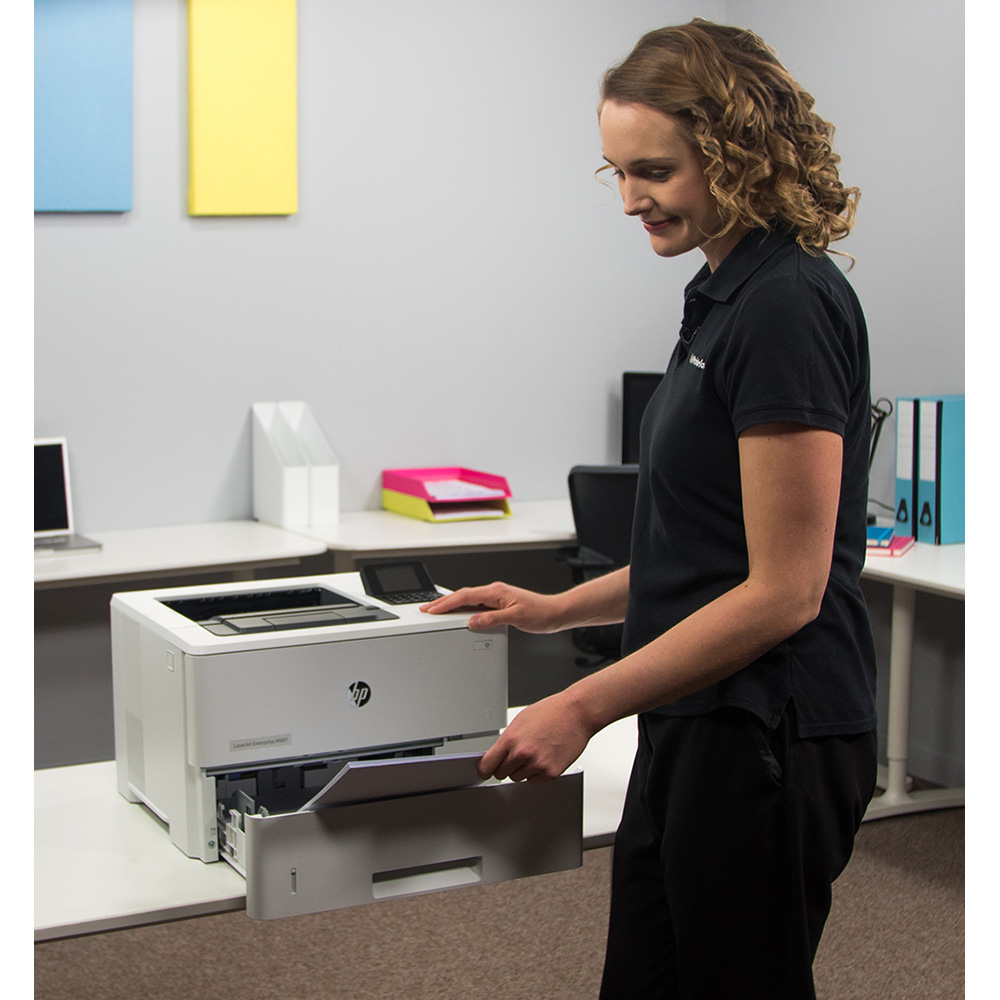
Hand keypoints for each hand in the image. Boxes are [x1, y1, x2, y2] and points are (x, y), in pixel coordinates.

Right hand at [421, 582, 563, 632]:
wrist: (556, 613)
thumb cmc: (541, 613)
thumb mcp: (516, 618)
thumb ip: (492, 619)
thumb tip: (472, 621)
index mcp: (496, 591)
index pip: (465, 596)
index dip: (446, 603)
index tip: (432, 610)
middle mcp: (495, 592)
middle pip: (463, 595)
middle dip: (443, 602)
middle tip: (426, 609)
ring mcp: (497, 597)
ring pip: (468, 599)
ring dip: (452, 605)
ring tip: (437, 611)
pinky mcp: (501, 604)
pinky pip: (477, 604)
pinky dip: (464, 608)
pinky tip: (460, 614)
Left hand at [477, 693, 595, 781]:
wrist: (576, 713)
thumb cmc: (551, 712)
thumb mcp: (521, 721)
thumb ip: (507, 740)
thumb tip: (497, 754)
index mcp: (511, 739)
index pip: (487, 765)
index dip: (484, 769)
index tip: (484, 771)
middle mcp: (522, 754)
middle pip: (501, 774)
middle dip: (505, 766)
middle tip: (516, 755)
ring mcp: (537, 765)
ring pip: (518, 778)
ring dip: (522, 769)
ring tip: (535, 752)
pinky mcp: (550, 773)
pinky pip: (534, 781)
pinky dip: (536, 773)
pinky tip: (544, 757)